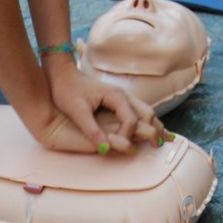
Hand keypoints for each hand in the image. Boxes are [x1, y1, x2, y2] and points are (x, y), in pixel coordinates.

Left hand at [32, 63, 166, 153]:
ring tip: (160, 140)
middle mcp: (123, 96)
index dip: (127, 136)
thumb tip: (105, 147)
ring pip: (145, 111)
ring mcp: (122, 97)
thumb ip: (91, 129)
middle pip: (147, 113)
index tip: (118, 146)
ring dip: (153, 125)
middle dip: (153, 130)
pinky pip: (137, 111)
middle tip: (159, 146)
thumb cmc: (67, 91)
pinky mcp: (117, 101)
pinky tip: (146, 132)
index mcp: (115, 97)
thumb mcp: (77, 111)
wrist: (62, 75)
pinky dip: (145, 122)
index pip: (131, 120)